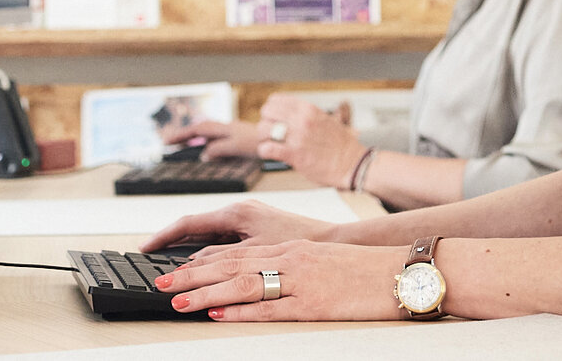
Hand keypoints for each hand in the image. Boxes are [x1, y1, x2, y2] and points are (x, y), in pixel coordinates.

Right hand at [139, 198, 338, 254]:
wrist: (331, 238)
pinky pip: (221, 235)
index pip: (189, 223)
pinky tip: (199, 259)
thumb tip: (193, 263)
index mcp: (236, 213)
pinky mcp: (255, 224)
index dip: (164, 236)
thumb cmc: (299, 241)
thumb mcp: (255, 252)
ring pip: (208, 231)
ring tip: (167, 260)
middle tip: (149, 255)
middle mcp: (239, 210)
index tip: (145, 247)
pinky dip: (206, 246)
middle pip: (195, 226)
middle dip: (171, 241)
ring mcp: (247, 216)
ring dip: (188, 244)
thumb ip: (222, 256)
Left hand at [152, 240, 406, 320]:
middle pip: (229, 265)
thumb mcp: (318, 258)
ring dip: (206, 294)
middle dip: (190, 275)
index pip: (234, 252)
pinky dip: (241, 312)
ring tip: (178, 301)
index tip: (173, 269)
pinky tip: (219, 315)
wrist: (401, 271)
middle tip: (160, 284)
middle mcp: (289, 259)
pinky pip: (270, 308)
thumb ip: (286, 264)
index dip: (200, 261)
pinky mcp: (313, 303)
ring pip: (241, 285)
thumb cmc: (362, 268)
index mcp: (289, 248)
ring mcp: (300, 280)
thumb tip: (253, 277)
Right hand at [161, 120, 258, 158]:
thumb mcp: (237, 146)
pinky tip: (205, 149)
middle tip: (166, 141)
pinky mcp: (239, 137)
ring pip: (209, 132)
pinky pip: (218, 137)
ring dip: (193, 136)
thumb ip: (220, 148)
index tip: (167, 141)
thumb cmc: (262, 142)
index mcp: (225, 129)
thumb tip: (203, 154)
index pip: (198, 130)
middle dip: (183, 134)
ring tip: (179, 143)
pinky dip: (206, 141)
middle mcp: (228, 128)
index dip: (182, 135)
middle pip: (201, 129)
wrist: (282, 137)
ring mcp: (233, 132)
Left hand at [256, 93, 365, 188]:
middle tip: (272, 134)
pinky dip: (265, 151)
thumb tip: (287, 113)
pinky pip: (267, 148)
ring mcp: (297, 137)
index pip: (275, 100)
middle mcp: (301, 119)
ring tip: (271, 144)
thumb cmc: (340, 144)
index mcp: (308, 109)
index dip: (271, 110)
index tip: (274, 120)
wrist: (352, 164)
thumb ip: (305, 114)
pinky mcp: (294, 155)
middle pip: (266, 112)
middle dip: (266, 123)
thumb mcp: (324, 119)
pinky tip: (271, 153)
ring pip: (263, 129)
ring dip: (264, 138)